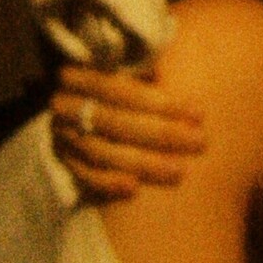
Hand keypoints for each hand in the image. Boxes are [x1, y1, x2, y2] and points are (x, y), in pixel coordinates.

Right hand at [50, 59, 205, 200]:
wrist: (90, 118)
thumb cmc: (127, 92)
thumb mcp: (133, 75)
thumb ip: (147, 73)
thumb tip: (165, 76)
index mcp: (80, 75)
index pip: (120, 88)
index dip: (160, 102)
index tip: (199, 114)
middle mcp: (65, 104)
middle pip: (114, 121)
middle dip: (160, 133)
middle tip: (200, 142)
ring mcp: (62, 135)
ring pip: (101, 151)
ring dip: (141, 162)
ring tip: (179, 171)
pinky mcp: (63, 163)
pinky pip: (85, 177)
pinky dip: (108, 183)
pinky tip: (134, 189)